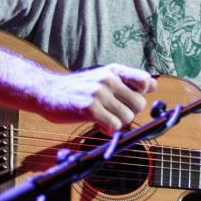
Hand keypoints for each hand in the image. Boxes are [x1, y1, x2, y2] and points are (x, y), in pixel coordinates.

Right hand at [38, 64, 156, 133]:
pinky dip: (109, 130)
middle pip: (140, 104)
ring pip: (128, 117)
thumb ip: (126, 82)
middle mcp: (109, 79)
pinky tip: (99, 124)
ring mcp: (99, 93)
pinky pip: (114, 126)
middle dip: (130, 112)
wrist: (47, 92)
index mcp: (114, 70)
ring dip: (118, 123)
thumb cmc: (78, 88)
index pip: (145, 81)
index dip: (143, 94)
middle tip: (114, 113)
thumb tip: (154, 86)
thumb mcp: (102, 77)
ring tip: (104, 118)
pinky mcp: (90, 108)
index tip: (130, 99)